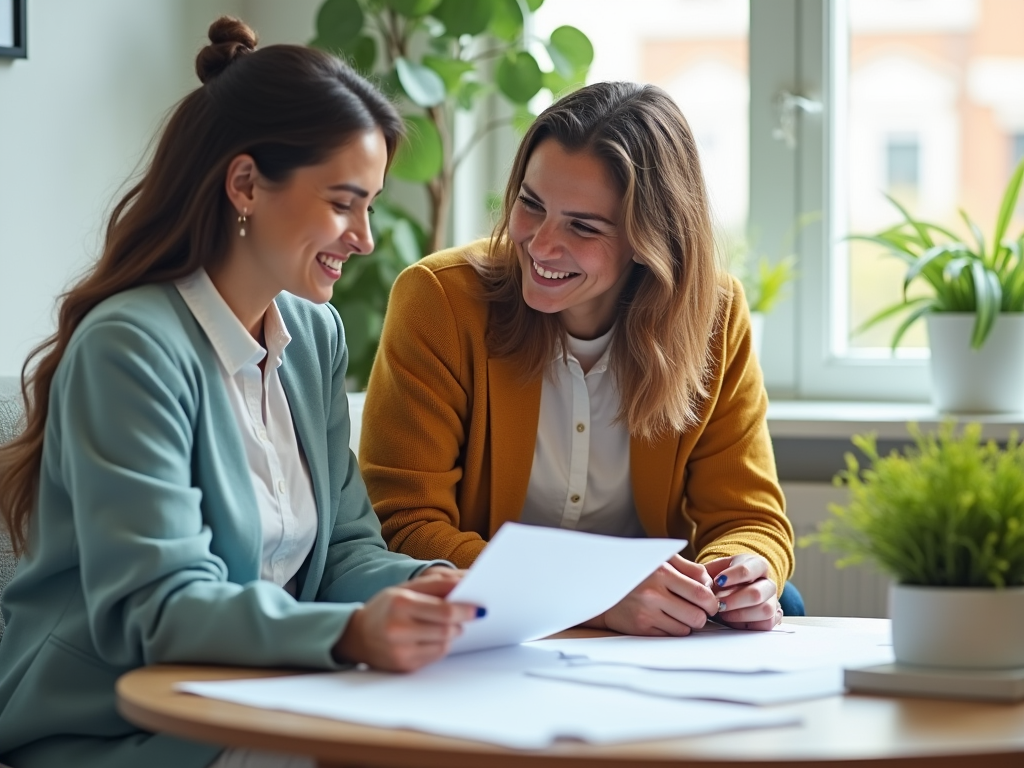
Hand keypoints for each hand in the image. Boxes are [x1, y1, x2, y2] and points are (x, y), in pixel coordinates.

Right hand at [333, 567, 479, 671]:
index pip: (445, 610)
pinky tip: (434, 637)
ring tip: (448, 625)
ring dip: (452, 633)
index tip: (480, 608)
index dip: (466, 610)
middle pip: (447, 629)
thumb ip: (436, 584)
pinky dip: (441, 645)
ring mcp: (401, 651)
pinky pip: (436, 656)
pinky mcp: (405, 666)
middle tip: (469, 616)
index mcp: (401, 604)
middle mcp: (399, 629)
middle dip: (462, 622)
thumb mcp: (406, 588)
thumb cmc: (387, 607)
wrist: (357, 636)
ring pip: (445, 644)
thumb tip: (467, 583)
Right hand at [585, 555, 719, 635]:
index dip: (712, 602)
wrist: (603, 586)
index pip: (701, 594)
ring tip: (677, 612)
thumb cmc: (638, 572)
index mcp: (662, 573)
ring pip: (685, 629)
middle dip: (702, 616)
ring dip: (686, 624)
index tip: (710, 603)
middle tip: (697, 610)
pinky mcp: (640, 628)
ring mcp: (646, 613)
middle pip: (697, 617)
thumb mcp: (661, 560)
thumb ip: (689, 568)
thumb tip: (711, 584)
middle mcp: (653, 594)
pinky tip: (665, 619)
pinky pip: (670, 636)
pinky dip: (672, 630)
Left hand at [705, 553, 780, 630]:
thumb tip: (704, 582)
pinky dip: (748, 624)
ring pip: (764, 611)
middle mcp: (768, 583)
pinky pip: (766, 624)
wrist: (732, 590)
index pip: (750, 568)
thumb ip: (708, 572)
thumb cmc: (723, 578)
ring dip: (740, 614)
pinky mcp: (771, 618)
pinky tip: (734, 620)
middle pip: (757, 593)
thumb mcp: (715, 569)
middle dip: (735, 601)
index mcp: (757, 565)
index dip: (734, 576)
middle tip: (718, 603)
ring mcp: (772, 601)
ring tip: (724, 613)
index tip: (718, 581)